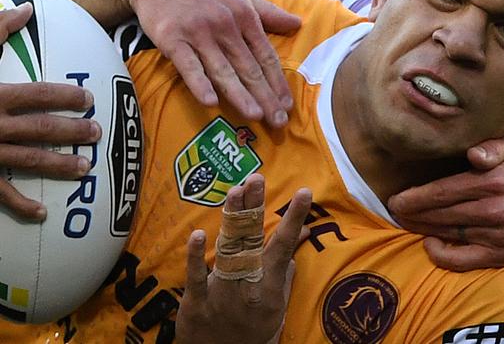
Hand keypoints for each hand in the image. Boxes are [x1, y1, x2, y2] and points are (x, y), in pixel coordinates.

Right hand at [0, 3, 100, 221]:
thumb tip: (28, 8)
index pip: (38, 95)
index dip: (66, 96)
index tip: (89, 98)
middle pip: (41, 129)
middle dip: (72, 131)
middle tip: (96, 133)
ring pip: (29, 161)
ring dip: (59, 165)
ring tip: (85, 168)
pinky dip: (20, 205)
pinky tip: (42, 213)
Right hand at [123, 0, 300, 127]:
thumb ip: (266, 11)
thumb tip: (297, 23)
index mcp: (244, 14)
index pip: (266, 55)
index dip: (278, 82)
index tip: (288, 105)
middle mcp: (225, 25)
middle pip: (249, 67)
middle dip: (266, 96)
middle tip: (278, 122)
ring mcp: (198, 32)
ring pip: (222, 70)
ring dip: (240, 95)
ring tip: (255, 116)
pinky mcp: (171, 38)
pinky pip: (188, 65)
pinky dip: (199, 83)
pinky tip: (210, 102)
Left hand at [176, 174, 311, 343]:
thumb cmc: (253, 332)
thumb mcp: (277, 307)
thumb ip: (285, 271)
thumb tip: (299, 238)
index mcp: (269, 286)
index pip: (283, 245)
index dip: (294, 218)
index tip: (304, 193)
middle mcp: (248, 285)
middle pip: (252, 240)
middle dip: (254, 207)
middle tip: (256, 178)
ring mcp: (221, 293)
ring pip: (227, 250)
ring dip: (231, 220)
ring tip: (236, 191)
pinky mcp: (196, 302)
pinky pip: (196, 277)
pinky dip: (197, 257)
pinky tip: (199, 234)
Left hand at [387, 137, 503, 270]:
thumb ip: (493, 146)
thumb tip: (473, 154)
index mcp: (493, 180)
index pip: (443, 191)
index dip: (414, 197)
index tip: (394, 199)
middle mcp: (496, 209)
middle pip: (441, 213)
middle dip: (412, 213)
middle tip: (393, 211)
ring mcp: (500, 234)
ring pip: (449, 233)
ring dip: (422, 229)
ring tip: (404, 222)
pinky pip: (465, 260)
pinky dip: (443, 255)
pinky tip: (429, 243)